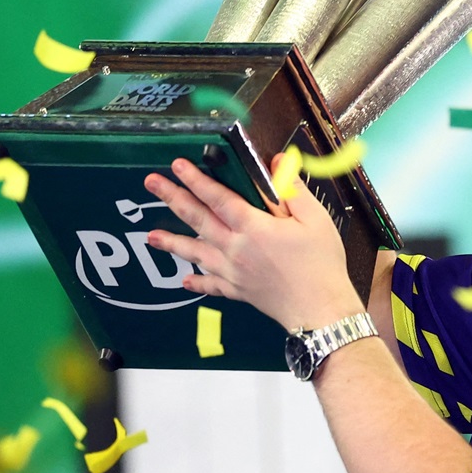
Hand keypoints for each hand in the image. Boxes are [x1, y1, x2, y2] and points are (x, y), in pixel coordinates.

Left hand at [142, 153, 361, 331]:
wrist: (320, 310)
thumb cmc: (320, 264)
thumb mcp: (315, 219)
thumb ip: (292, 189)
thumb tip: (277, 162)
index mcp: (253, 228)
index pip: (218, 197)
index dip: (197, 179)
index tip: (178, 164)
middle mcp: (235, 249)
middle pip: (198, 219)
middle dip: (173, 198)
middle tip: (151, 183)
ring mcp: (232, 272)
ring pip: (195, 253)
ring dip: (172, 243)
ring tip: (152, 236)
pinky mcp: (237, 290)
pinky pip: (210, 285)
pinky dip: (196, 281)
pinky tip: (185, 279)